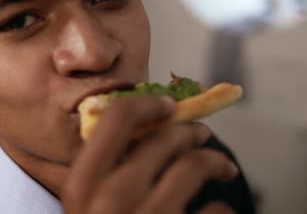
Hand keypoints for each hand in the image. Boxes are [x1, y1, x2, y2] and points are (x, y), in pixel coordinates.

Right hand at [62, 94, 237, 213]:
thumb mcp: (84, 203)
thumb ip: (102, 169)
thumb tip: (140, 125)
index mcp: (83, 182)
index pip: (118, 117)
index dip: (150, 103)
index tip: (167, 105)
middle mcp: (112, 197)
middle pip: (166, 138)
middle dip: (191, 131)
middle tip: (201, 134)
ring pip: (196, 166)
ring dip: (217, 161)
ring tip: (223, 167)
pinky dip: (222, 210)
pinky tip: (219, 211)